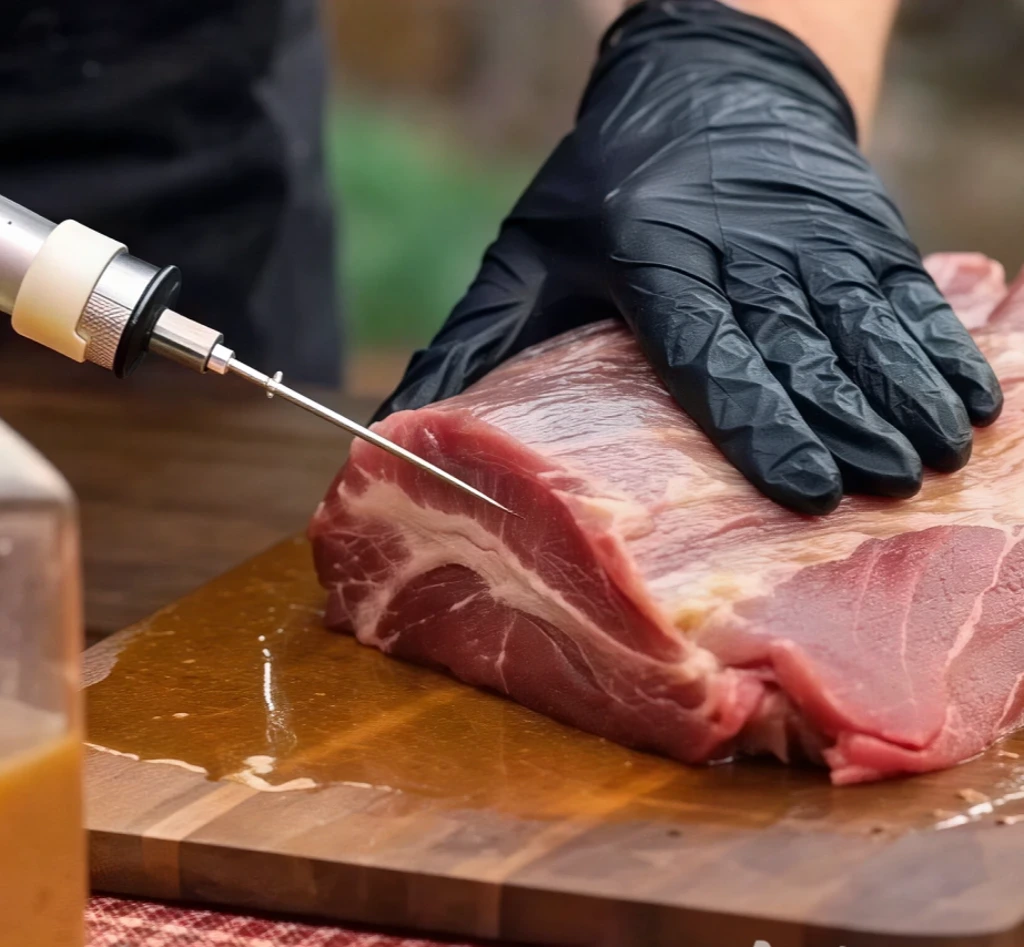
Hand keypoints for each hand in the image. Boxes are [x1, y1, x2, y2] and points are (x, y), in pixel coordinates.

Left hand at [374, 0, 1001, 513]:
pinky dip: (940, 344)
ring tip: (932, 458)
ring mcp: (808, 232)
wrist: (703, 78)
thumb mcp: (526, 256)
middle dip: (843, 421)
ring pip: (864, 322)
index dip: (757, 417)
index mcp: (653, 255)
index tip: (801, 482)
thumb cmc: (603, 189)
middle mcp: (740, 244)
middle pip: (798, 345)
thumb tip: (397, 432)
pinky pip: (905, 290)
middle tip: (882, 487)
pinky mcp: (859, 222)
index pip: (709, 346)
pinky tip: (969, 398)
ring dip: (902, 395)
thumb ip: (474, 346)